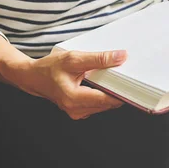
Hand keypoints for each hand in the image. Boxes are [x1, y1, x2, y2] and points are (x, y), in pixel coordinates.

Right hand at [6, 49, 127, 119]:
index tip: (136, 83)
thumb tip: (120, 57)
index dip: (123, 92)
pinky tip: (104, 82)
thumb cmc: (49, 68)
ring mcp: (78, 112)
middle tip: (126, 74)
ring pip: (105, 105)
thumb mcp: (74, 59)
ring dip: (111, 92)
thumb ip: (98, 59)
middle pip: (108, 103)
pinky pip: (98, 104)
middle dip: (118, 89)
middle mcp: (77, 110)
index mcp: (74, 98)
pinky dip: (104, 94)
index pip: (107, 99)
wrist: (33, 77)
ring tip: (114, 76)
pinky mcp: (79, 110)